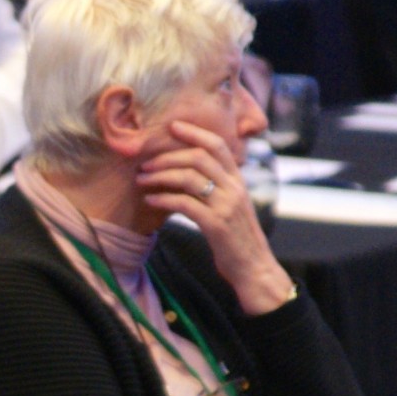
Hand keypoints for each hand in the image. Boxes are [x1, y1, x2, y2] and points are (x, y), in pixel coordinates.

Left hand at [137, 118, 294, 313]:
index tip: (172, 127)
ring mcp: (226, 206)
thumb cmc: (237, 238)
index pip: (217, 145)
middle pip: (198, 157)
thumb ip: (216, 188)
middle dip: (167, 157)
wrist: (254, 268)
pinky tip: (150, 201)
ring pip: (189, 178)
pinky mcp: (216, 225)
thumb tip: (185, 174)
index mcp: (238, 180)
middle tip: (146, 163)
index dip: (194, 132)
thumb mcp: (231, 206)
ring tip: (142, 180)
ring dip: (160, 176)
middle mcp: (234, 188)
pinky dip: (163, 199)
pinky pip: (184, 204)